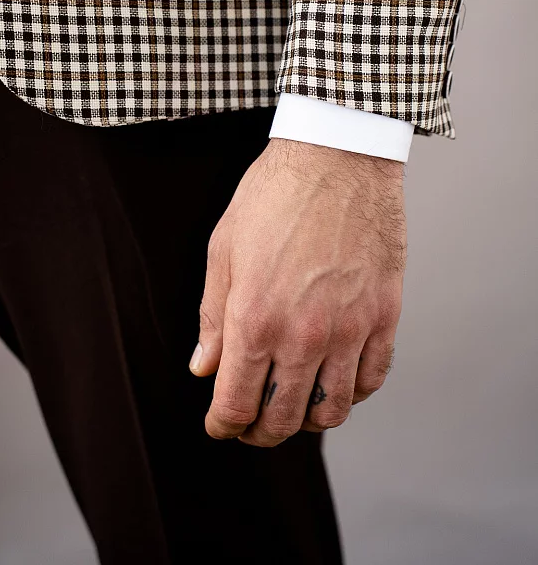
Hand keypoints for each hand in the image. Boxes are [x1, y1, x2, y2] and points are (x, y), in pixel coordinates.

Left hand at [189, 138, 406, 446]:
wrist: (337, 155)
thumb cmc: (274, 194)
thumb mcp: (224, 248)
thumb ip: (211, 316)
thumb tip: (204, 368)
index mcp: (254, 318)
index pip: (235, 404)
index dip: (223, 425)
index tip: (219, 425)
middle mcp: (302, 334)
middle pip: (282, 417)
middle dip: (260, 431)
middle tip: (252, 423)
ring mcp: (349, 329)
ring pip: (331, 410)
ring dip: (307, 420)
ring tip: (295, 406)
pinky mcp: (384, 316)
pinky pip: (371, 379)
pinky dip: (352, 394)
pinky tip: (336, 383)